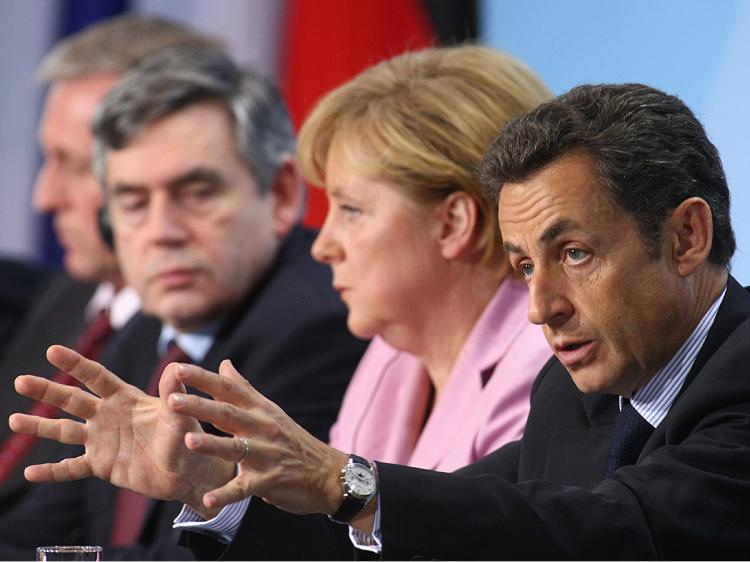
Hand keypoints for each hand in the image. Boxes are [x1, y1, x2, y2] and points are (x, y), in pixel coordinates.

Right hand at [9, 345, 234, 515]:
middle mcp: (108, 416)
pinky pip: (71, 469)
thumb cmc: (187, 435)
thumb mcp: (179, 412)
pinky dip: (51, 472)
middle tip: (20, 380)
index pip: (96, 377)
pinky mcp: (101, 465)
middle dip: (47, 390)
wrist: (188, 469)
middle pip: (72, 400)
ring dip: (39, 427)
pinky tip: (28, 473)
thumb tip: (176, 366)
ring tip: (14, 419)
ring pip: (64, 431)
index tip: (52, 350)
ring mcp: (101, 441)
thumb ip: (173, 392)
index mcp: (124, 398)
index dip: (75, 364)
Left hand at [167, 360, 348, 515]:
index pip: (228, 389)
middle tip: (172, 400)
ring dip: (211, 445)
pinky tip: (207, 499)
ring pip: (235, 448)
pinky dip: (226, 494)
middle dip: (199, 407)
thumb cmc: (292, 441)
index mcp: (260, 410)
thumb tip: (224, 364)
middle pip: (227, 414)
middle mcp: (262, 428)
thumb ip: (243, 390)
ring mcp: (266, 455)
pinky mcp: (269, 481)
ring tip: (188, 441)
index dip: (203, 379)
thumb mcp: (270, 411)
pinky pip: (244, 488)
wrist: (328, 473)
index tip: (178, 368)